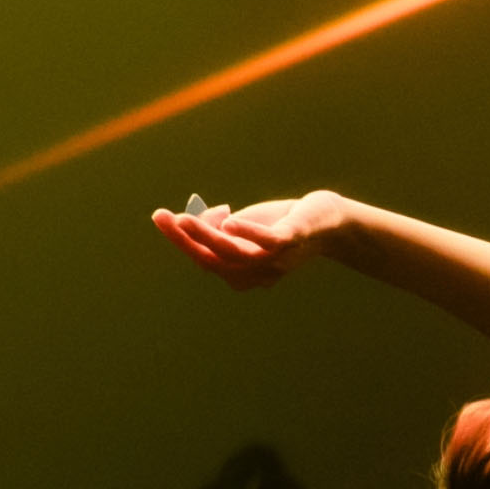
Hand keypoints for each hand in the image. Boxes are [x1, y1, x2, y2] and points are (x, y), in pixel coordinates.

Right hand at [150, 189, 348, 289]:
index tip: (160, 217)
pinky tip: (229, 222)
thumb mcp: (246, 226)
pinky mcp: (293, 239)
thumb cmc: (283, 224)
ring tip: (184, 219)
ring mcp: (275, 258)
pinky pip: (269, 242)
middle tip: (162, 216)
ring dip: (207, 236)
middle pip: (213, 260)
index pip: (204, 259)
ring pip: (234, 253)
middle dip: (184, 239)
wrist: (329, 221)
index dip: (181, 240)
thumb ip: (220, 228)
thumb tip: (195, 221)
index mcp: (242, 272)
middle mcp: (256, 272)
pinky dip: (248, 234)